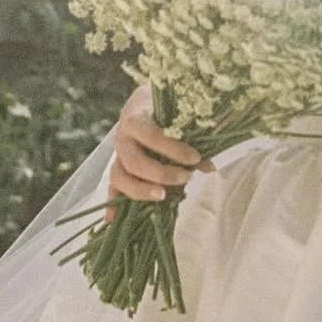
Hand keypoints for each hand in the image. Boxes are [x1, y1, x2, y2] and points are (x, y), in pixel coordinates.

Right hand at [103, 84, 214, 224]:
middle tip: (186, 177)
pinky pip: (111, 188)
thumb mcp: (182, 114)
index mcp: (137, 115)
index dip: (172, 149)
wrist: (146, 102)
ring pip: (119, 177)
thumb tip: (209, 166)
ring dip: (140, 190)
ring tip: (163, 197)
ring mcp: (117, 154)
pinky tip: (113, 220)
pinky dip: (112, 204)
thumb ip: (197, 134)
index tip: (195, 158)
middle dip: (160, 173)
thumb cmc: (169, 107)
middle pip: (134, 161)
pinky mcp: (118, 169)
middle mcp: (123, 136)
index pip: (151, 134)